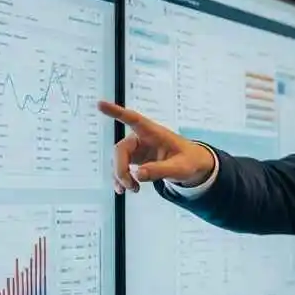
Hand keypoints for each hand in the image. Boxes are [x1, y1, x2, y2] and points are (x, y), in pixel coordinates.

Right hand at [98, 101, 214, 193]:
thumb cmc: (189, 161)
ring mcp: (137, 149)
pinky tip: (123, 189)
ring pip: (119, 160)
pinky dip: (121, 179)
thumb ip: (160, 170)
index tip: (100, 104)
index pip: (133, 119)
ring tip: (133, 189)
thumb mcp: (180, 168)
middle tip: (130, 185)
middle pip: (121, 149)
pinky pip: (121, 168)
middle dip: (121, 169)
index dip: (116, 112)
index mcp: (153, 132)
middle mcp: (141, 138)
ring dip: (122, 176)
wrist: (194, 166)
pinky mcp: (135, 159)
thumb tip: (137, 174)